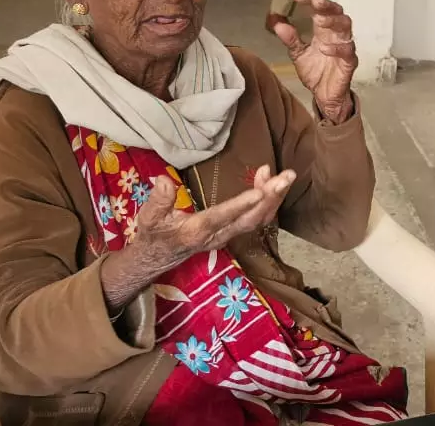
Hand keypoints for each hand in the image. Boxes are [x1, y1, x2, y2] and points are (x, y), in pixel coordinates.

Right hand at [130, 166, 294, 275]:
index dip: (241, 205)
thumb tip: (164, 179)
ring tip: (285, 175)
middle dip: (271, 198)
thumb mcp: (148, 219)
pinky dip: (267, 200)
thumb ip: (158, 201)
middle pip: (250, 220)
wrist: (155, 259)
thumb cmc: (153, 236)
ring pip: (258, 220)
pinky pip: (256, 218)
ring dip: (274, 198)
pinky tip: (269, 180)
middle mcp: (217, 236)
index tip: (260, 191)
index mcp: (196, 231)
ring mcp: (227, 236)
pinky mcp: (232, 232)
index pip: (221, 217)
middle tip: (287, 176)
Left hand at [273, 0, 356, 122]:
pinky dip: (336, 48)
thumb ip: (290, 39)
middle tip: (314, 2)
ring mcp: (344, 46)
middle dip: (327, 6)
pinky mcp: (350, 61)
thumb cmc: (316, 73)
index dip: (309, 1)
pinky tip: (324, 48)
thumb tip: (277, 23)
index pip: (319, 10)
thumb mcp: (298, 55)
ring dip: (333, 21)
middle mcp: (335, 35)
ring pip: (346, 26)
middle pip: (337, 13)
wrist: (324, 96)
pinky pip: (347, 50)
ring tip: (318, 20)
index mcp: (323, 31)